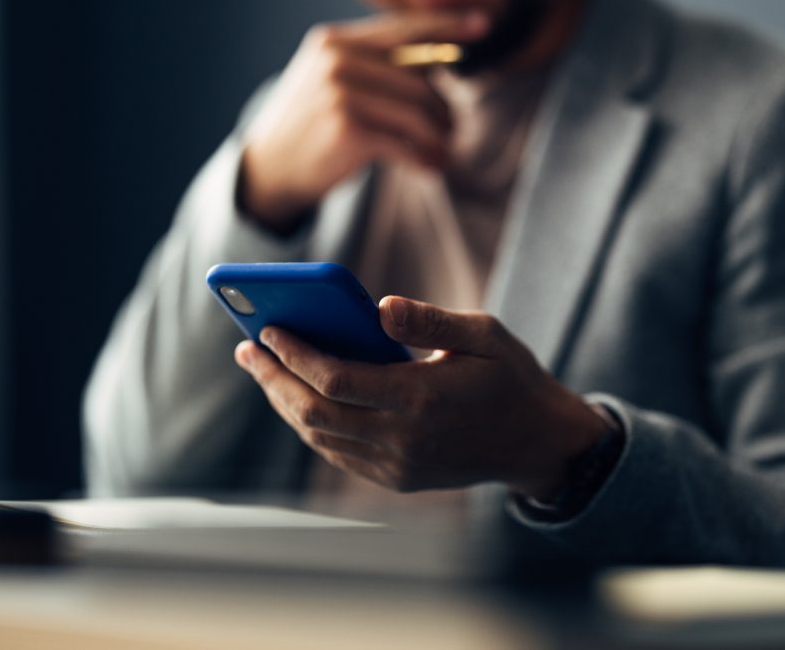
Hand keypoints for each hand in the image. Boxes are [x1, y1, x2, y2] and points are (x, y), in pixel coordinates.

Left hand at [234, 296, 608, 499]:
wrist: (537, 442)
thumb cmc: (510, 377)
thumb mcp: (484, 334)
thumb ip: (429, 320)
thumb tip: (379, 306)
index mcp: (423, 398)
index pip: (336, 379)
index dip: (295, 354)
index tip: (267, 329)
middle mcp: (404, 438)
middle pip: (315, 413)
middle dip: (273, 379)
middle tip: (247, 349)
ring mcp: (398, 465)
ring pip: (321, 436)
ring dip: (286, 403)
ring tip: (264, 370)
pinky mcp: (397, 478)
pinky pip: (338, 454)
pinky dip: (311, 425)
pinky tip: (299, 397)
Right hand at [238, 11, 489, 233]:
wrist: (271, 169)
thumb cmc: (312, 126)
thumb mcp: (333, 81)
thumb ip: (377, 66)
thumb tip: (442, 59)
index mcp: (336, 40)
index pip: (403, 28)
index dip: (447, 25)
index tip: (483, 23)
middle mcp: (337, 60)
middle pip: (421, 80)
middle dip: (444, 112)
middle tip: (451, 135)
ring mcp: (341, 93)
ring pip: (419, 112)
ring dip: (440, 139)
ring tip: (442, 155)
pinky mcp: (348, 129)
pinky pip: (407, 143)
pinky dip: (425, 159)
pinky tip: (429, 169)